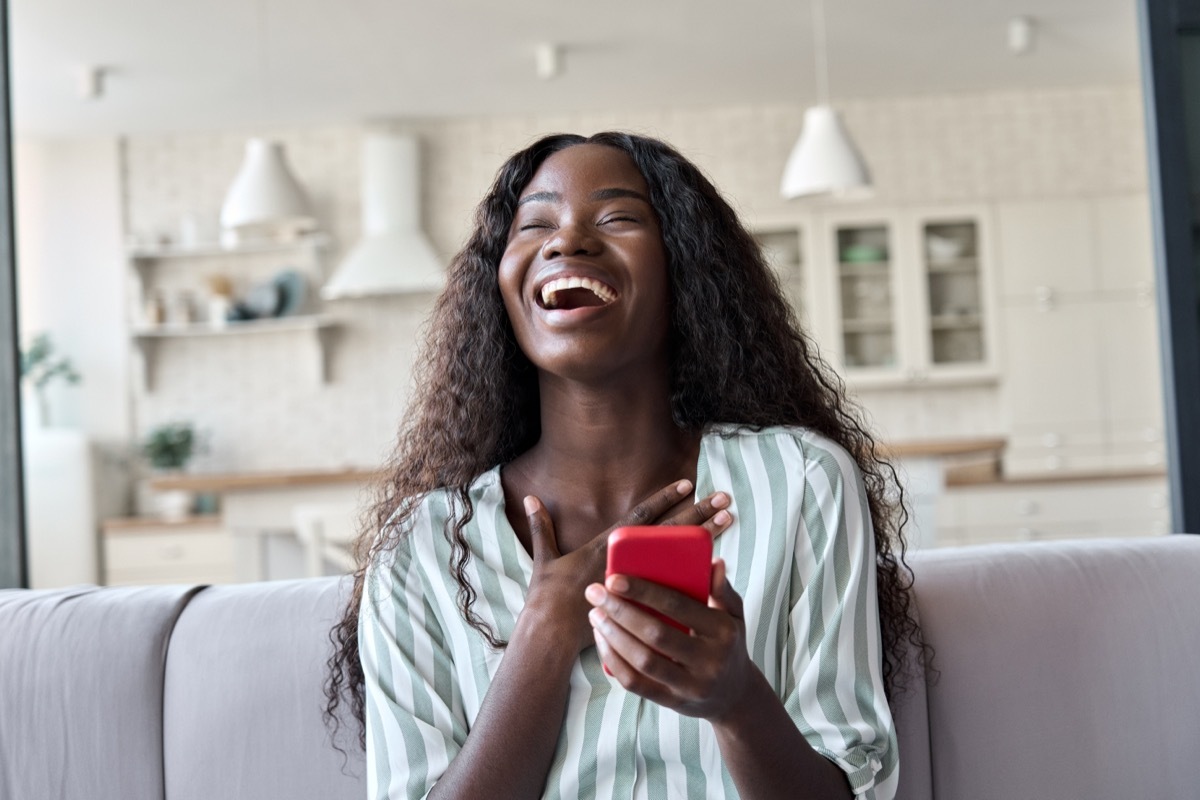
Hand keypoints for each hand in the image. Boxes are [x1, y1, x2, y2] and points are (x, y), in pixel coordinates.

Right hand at [521, 481, 732, 651]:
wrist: (552, 636)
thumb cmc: (548, 597)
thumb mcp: (544, 559)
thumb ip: (541, 527)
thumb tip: (530, 497)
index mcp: (606, 547)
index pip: (641, 517)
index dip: (664, 499)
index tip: (688, 483)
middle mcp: (628, 562)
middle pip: (670, 532)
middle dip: (698, 512)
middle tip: (724, 497)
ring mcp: (638, 583)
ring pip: (681, 556)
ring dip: (706, 538)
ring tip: (729, 519)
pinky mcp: (643, 604)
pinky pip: (676, 588)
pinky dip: (696, 577)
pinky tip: (719, 565)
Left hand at [585, 558, 755, 721]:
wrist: (735, 696)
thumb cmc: (728, 644)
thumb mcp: (734, 616)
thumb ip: (723, 590)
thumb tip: (714, 563)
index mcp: (723, 631)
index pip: (678, 606)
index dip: (643, 592)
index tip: (614, 579)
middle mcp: (709, 661)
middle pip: (656, 634)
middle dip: (620, 611)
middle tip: (595, 593)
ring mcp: (691, 685)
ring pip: (643, 661)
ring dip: (613, 635)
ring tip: (595, 614)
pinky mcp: (672, 702)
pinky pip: (636, 684)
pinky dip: (614, 661)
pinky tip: (602, 641)